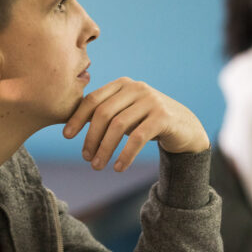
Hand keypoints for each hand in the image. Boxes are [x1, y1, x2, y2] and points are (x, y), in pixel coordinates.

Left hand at [62, 77, 209, 171]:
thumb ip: (104, 114)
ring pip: (119, 126)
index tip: (66, 136)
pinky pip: (137, 138)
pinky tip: (118, 168)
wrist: (184, 128)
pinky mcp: (163, 116)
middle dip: (91, 137)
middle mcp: (136, 88)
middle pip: (104, 113)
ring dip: (105, 149)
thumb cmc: (147, 122)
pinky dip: (125, 155)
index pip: (93, 99)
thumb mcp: (125, 114)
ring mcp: (151, 100)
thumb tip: (69, 125)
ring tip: (98, 166)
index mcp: (123, 84)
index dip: (78, 118)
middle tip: (86, 158)